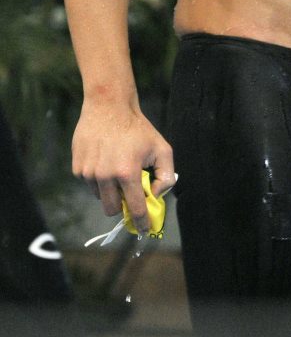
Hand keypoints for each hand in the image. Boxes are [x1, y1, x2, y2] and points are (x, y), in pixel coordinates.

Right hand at [72, 100, 174, 233]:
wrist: (108, 106)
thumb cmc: (138, 128)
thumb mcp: (161, 147)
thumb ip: (166, 175)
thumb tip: (157, 195)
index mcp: (127, 173)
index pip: (135, 209)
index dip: (141, 223)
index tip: (144, 230)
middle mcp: (105, 176)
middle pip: (112, 209)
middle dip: (122, 205)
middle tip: (129, 192)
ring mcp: (88, 173)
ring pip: (100, 196)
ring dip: (109, 189)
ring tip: (116, 165)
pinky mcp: (77, 167)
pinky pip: (89, 184)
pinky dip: (98, 178)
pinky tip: (104, 159)